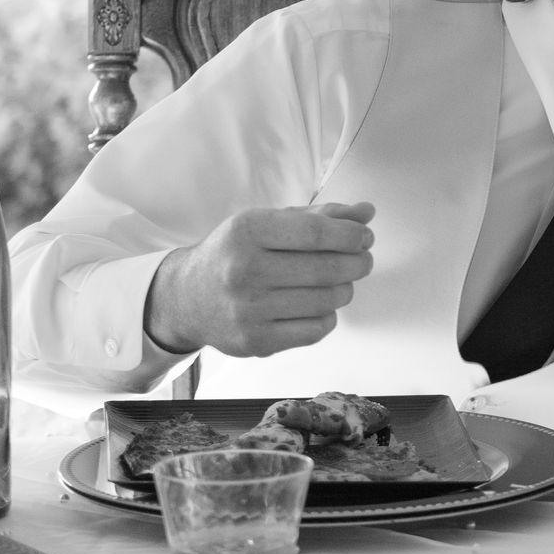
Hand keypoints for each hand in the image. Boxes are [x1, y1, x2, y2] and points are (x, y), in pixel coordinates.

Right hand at [144, 201, 376, 357]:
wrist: (187, 298)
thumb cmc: (236, 254)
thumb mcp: (268, 223)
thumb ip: (320, 216)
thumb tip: (367, 212)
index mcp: (247, 231)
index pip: (316, 232)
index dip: (352, 235)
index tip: (365, 237)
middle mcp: (243, 271)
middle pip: (327, 268)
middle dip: (358, 262)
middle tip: (362, 259)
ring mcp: (248, 311)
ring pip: (327, 300)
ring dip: (345, 289)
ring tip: (339, 281)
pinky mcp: (255, 342)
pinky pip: (316, 329)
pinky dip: (328, 316)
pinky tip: (318, 304)